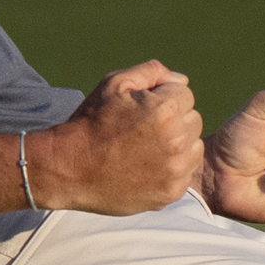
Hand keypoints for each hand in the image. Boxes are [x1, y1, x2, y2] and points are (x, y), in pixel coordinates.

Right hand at [32, 60, 200, 215]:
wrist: (70, 169)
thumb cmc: (91, 122)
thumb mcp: (114, 84)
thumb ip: (152, 72)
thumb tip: (180, 79)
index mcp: (165, 109)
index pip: (184, 93)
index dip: (163, 97)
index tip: (142, 110)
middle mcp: (176, 139)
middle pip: (193, 119)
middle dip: (174, 119)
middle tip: (144, 129)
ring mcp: (175, 169)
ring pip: (194, 147)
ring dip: (178, 144)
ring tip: (147, 148)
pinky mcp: (171, 192)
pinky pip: (186, 173)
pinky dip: (173, 169)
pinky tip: (148, 167)